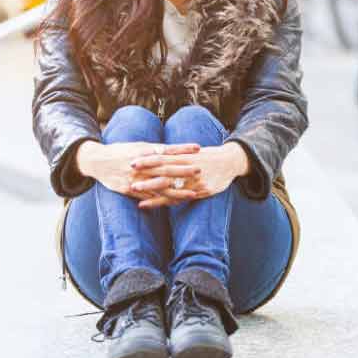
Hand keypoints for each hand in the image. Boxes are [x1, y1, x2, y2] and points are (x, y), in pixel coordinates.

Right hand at [77, 141, 200, 203]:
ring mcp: (136, 179)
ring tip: (192, 194)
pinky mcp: (130, 190)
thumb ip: (153, 149)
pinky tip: (174, 204)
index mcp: (143, 151)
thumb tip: (171, 150)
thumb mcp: (137, 146)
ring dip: (177, 191)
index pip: (167, 149)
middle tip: (199, 170)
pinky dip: (162, 201)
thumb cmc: (121, 152)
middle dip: (183, 170)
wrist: (98, 161)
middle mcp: (141, 165)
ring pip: (160, 187)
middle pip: (166, 168)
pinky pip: (149, 197)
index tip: (198, 148)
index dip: (182, 149)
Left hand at [130, 142, 249, 208]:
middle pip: (163, 171)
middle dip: (146, 174)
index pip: (163, 157)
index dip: (148, 159)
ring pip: (169, 185)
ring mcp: (193, 180)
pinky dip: (161, 201)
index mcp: (184, 156)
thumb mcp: (192, 152)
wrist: (229, 161)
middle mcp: (187, 167)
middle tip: (128, 176)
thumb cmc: (207, 157)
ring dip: (150, 188)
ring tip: (133, 191)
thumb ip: (176, 154)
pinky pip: (178, 197)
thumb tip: (157, 153)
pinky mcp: (199, 190)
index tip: (132, 160)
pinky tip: (146, 204)